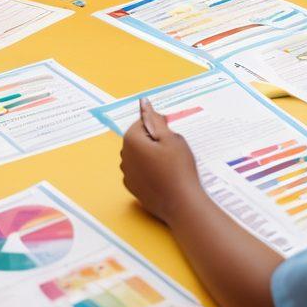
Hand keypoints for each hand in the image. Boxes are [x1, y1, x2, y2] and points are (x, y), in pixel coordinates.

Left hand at [120, 99, 201, 223]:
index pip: (142, 123)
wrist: (182, 204)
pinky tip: (163, 176)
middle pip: (139, 139)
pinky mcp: (133, 188)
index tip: (171, 135)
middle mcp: (124, 157)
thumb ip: (155, 119)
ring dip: (150, 155)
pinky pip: (139, 171)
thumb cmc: (178, 168)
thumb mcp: (170, 138)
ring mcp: (127, 174)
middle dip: (153, 140)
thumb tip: (144, 103)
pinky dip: (148, 170)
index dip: (159, 126)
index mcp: (131, 141)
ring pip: (139, 155)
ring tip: (169, 164)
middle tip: (173, 150)